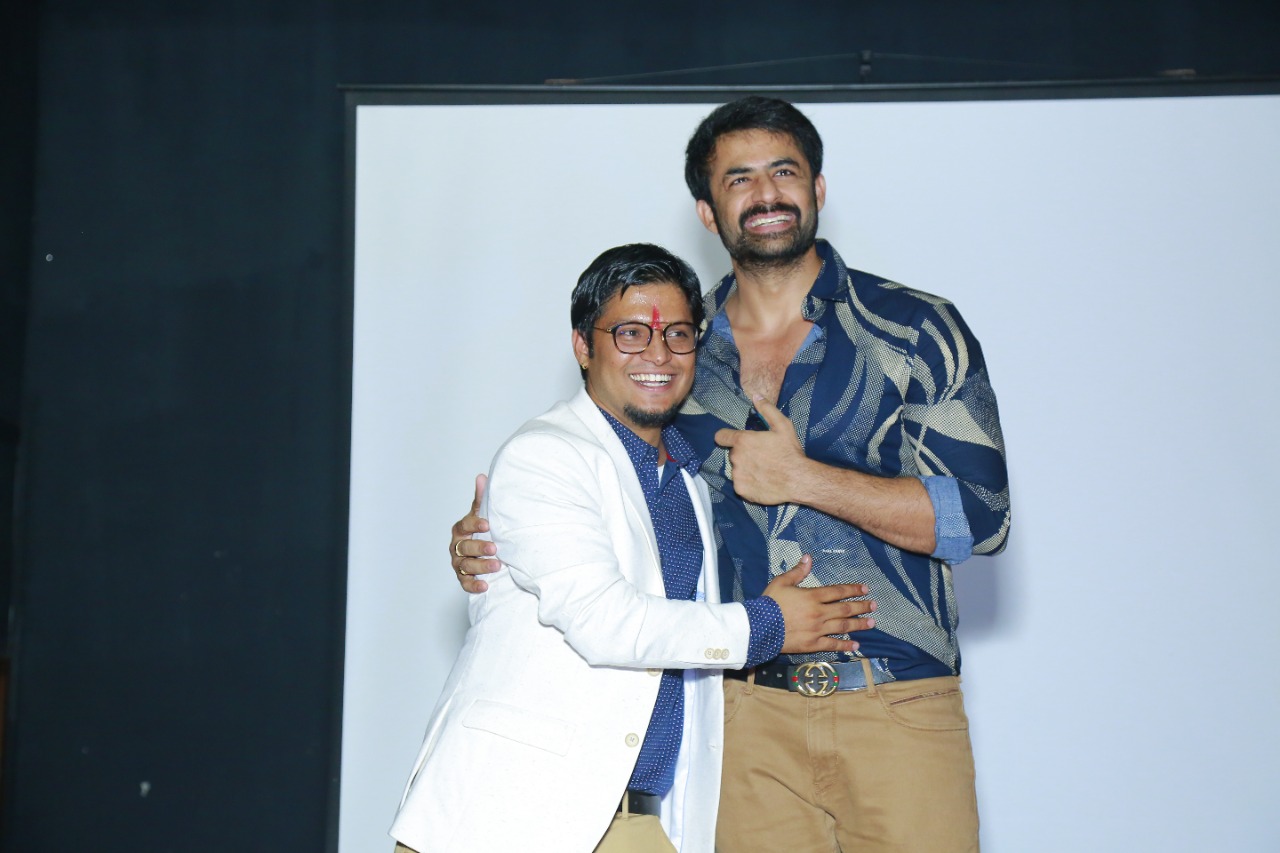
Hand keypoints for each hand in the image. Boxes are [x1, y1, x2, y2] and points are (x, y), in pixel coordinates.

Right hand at [450, 474, 500, 592]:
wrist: (484, 552)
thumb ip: (481, 500)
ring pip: (465, 565)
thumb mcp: (482, 515)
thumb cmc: (483, 531)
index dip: (474, 524)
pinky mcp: (463, 578)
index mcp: (461, 529)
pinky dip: (474, 585)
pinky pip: (465, 583)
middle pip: (464, 547)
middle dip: (479, 548)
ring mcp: (459, 563)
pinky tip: (485, 586)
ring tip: (497, 566)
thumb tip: (482, 477)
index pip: (464, 526)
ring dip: (480, 566)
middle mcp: (457, 546)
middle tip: (495, 548)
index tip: (487, 524)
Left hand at [714, 396, 808, 505]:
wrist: (797, 480)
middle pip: (733, 454)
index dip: (726, 437)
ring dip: (745, 469)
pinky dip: (748, 484)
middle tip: (761, 457)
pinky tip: (762, 482)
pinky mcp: (741, 490)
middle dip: (743, 454)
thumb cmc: (790, 452)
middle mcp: (736, 457)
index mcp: (743, 441)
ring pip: (736, 470)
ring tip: (763, 471)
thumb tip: (756, 396)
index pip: (721, 436)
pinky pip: (740, 484)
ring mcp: (737, 475)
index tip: (732, 440)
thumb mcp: (782, 426)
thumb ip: (766, 409)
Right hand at [763, 555, 875, 654]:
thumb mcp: (781, 582)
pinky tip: (856, 645)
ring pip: (843, 626)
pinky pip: (832, 644)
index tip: (865, 589)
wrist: (759, 627)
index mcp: (812, 596)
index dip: (853, 589)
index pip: (838, 591)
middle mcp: (819, 613)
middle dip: (861, 607)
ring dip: (859, 624)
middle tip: (874, 606)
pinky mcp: (813, 644)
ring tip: (871, 623)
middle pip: (845, 609)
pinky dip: (845, 645)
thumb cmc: (770, 603)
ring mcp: (818, 630)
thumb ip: (797, 571)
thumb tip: (808, 557)